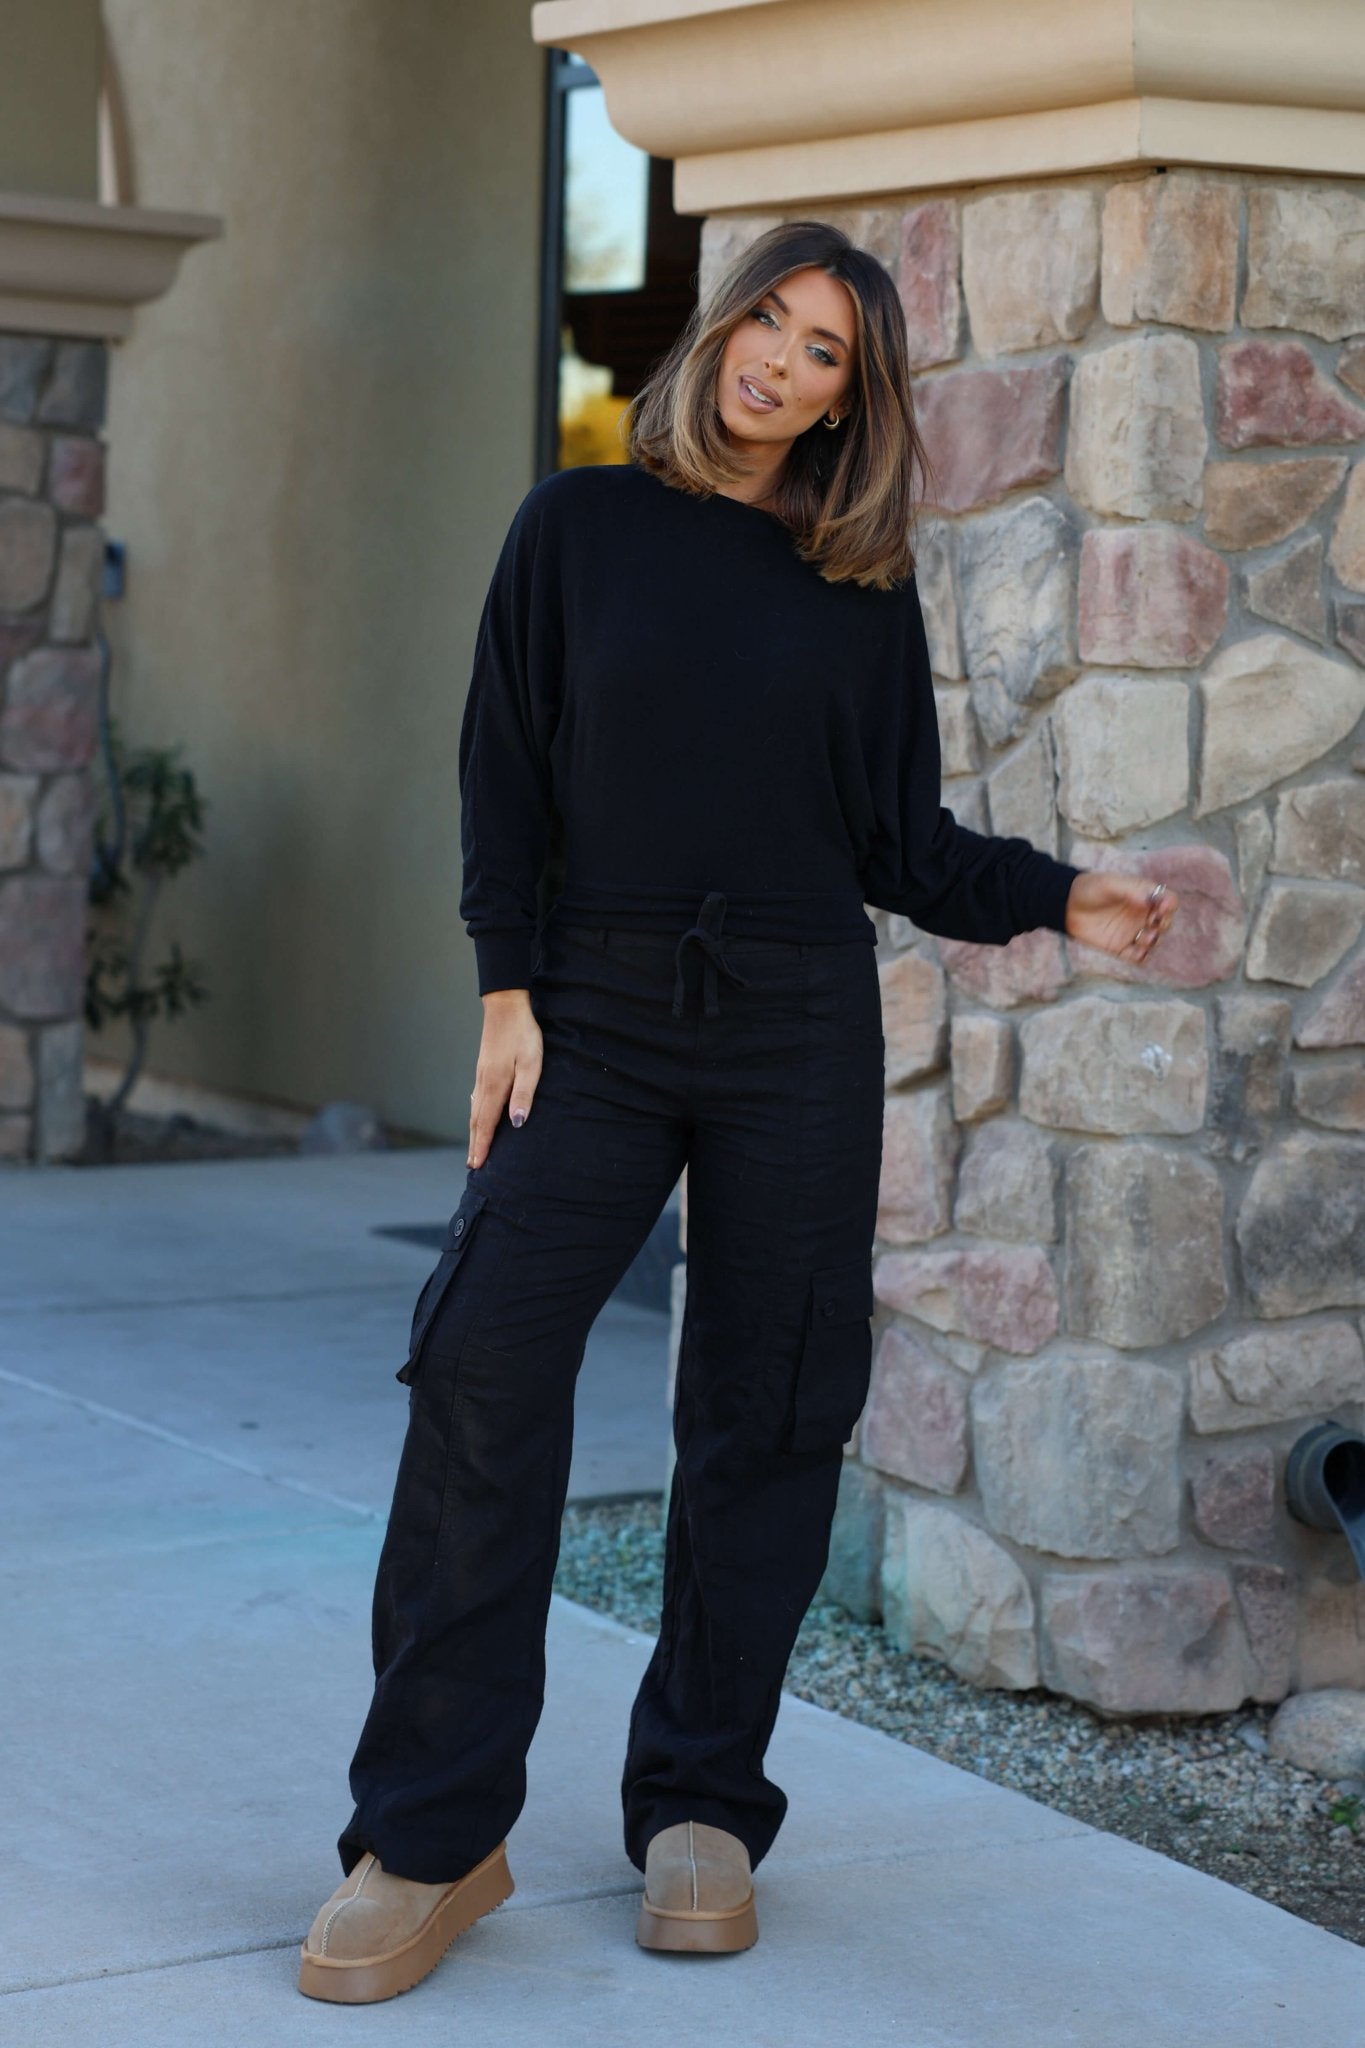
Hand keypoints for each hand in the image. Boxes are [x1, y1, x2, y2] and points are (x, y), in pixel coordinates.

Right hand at [468, 989, 541, 1168]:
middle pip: (477, 1120)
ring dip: (474, 1131)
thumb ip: (523, 1094)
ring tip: (474, 1148)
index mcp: (495, 1086)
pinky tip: (477, 1117)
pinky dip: (475, 1115)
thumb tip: (517, 1123)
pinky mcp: (483, 1069)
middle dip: (476, 1144)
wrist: (505, 1006)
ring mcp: (481, 1076)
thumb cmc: (523, 1035)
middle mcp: (484, 1084)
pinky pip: (476, 1100)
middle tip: (472, 1166)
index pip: (487, 1123)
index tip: (478, 1165)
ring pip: (475, 1110)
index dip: (483, 1145)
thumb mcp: (531, 1064)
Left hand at [1064, 871, 1178, 965]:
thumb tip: (1152, 900)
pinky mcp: (1121, 948)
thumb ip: (1132, 890)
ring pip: (1155, 941)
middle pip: (1165, 922)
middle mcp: (1142, 915)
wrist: (1066, 906)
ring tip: (1146, 938)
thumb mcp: (1110, 884)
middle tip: (1152, 922)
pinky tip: (1134, 952)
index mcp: (1144, 896)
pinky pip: (1138, 957)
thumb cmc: (1089, 889)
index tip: (1161, 907)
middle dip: (1163, 924)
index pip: (1168, 901)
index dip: (1169, 905)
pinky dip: (1141, 957)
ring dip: (1154, 941)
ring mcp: (1133, 932)